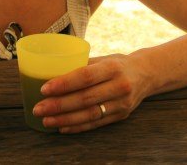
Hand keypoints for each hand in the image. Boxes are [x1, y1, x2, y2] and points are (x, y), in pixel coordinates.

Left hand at [31, 54, 149, 132]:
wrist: (147, 74)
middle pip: (85, 98)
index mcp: (113, 67)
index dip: (64, 83)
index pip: (86, 76)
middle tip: (39, 108)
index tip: (44, 88)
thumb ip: (82, 65)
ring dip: (65, 120)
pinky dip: (77, 127)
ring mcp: (122, 103)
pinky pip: (96, 124)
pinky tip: (62, 127)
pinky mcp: (122, 116)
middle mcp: (119, 86)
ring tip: (46, 120)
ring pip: (90, 115)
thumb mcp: (104, 58)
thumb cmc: (118, 64)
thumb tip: (51, 72)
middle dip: (59, 105)